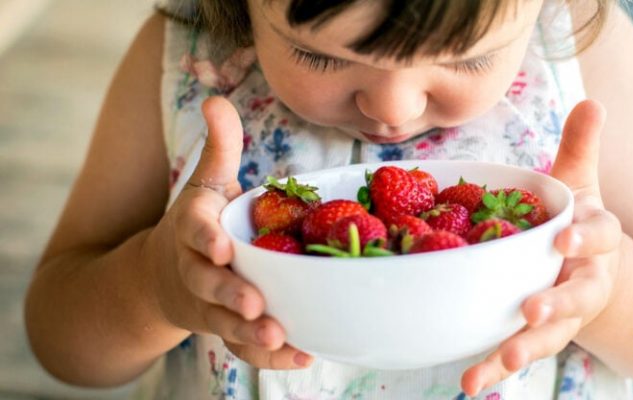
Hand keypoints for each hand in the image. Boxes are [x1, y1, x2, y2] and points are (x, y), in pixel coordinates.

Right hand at [148, 96, 312, 369]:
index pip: (193, 230)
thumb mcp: (205, 184)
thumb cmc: (198, 224)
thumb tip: (216, 98)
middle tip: (256, 304)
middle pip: (207, 282)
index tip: (221, 247)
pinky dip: (270, 356)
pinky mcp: (224, 328)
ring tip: (282, 337)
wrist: (162, 277)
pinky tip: (304, 354)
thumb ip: (218, 147)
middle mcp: (195, 269)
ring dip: (251, 333)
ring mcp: (208, 304)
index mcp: (192, 229)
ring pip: (225, 322)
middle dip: (229, 293)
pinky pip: (243, 346)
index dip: (205, 239)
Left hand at [461, 100, 621, 394]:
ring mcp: (562, 313)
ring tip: (497, 365)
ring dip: (522, 348)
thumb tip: (591, 100)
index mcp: (594, 239)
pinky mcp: (535, 335)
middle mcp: (583, 280)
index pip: (600, 234)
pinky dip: (492, 369)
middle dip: (555, 305)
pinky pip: (514, 351)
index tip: (566, 237)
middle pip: (576, 296)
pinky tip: (469, 386)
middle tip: (531, 312)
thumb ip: (581, 147)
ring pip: (547, 335)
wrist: (598, 274)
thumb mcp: (582, 184)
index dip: (585, 235)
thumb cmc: (578, 223)